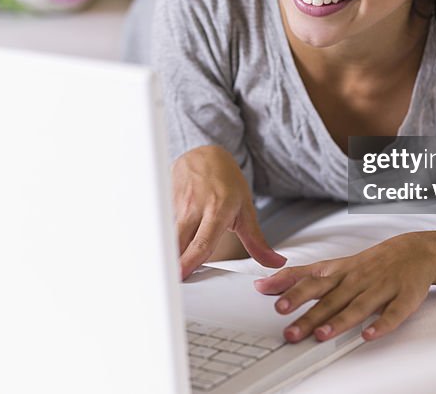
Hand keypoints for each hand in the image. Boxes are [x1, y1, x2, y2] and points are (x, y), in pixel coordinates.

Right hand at [172, 145, 285, 278]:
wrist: (206, 154)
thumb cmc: (226, 181)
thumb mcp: (246, 209)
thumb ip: (257, 241)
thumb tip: (274, 262)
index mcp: (217, 210)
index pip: (201, 242)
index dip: (189, 262)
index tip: (181, 277)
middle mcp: (194, 206)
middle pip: (177, 241)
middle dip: (171, 262)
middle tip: (170, 280)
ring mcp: (176, 202)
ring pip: (166, 234)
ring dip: (167, 251)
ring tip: (166, 266)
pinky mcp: (163, 200)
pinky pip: (160, 225)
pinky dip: (162, 238)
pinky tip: (164, 245)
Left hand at [253, 232, 435, 342]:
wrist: (414, 252)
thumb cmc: (369, 263)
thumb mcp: (332, 266)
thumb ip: (300, 276)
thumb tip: (265, 284)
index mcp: (339, 272)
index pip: (311, 280)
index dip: (293, 291)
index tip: (275, 302)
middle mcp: (356, 279)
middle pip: (330, 298)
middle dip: (309, 314)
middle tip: (290, 330)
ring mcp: (380, 288)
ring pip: (358, 306)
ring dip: (339, 321)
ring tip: (321, 335)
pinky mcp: (403, 298)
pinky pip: (392, 313)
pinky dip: (381, 324)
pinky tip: (369, 334)